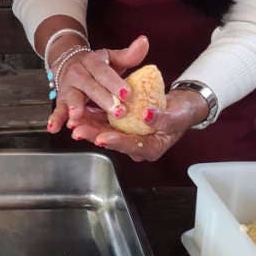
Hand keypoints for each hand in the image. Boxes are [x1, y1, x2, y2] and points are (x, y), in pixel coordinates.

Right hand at [47, 35, 147, 133]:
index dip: (115, 82)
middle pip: (91, 87)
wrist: (68, 63)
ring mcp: (68, 87)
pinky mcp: (61, 100)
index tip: (127, 93)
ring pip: (72, 98)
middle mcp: (78, 73)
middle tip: (118, 112)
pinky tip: (54, 127)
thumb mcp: (112, 58)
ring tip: (77, 117)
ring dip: (74, 108)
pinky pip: (58, 109)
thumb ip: (129, 54)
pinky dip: (56, 118)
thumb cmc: (97, 66)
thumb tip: (144, 41)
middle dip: (104, 100)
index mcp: (93, 62)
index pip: (105, 72)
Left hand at [70, 86, 208, 161]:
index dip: (116, 141)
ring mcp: (127, 134)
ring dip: (89, 126)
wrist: (180, 106)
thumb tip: (146, 115)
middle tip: (78, 130)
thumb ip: (162, 119)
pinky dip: (94, 115)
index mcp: (150, 149)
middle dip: (94, 135)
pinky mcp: (122, 124)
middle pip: (113, 140)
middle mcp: (135, 145)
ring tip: (73, 121)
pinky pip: (106, 120)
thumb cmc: (182, 114)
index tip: (103, 137)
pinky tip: (82, 109)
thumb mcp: (177, 116)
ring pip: (105, 131)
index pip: (131, 146)